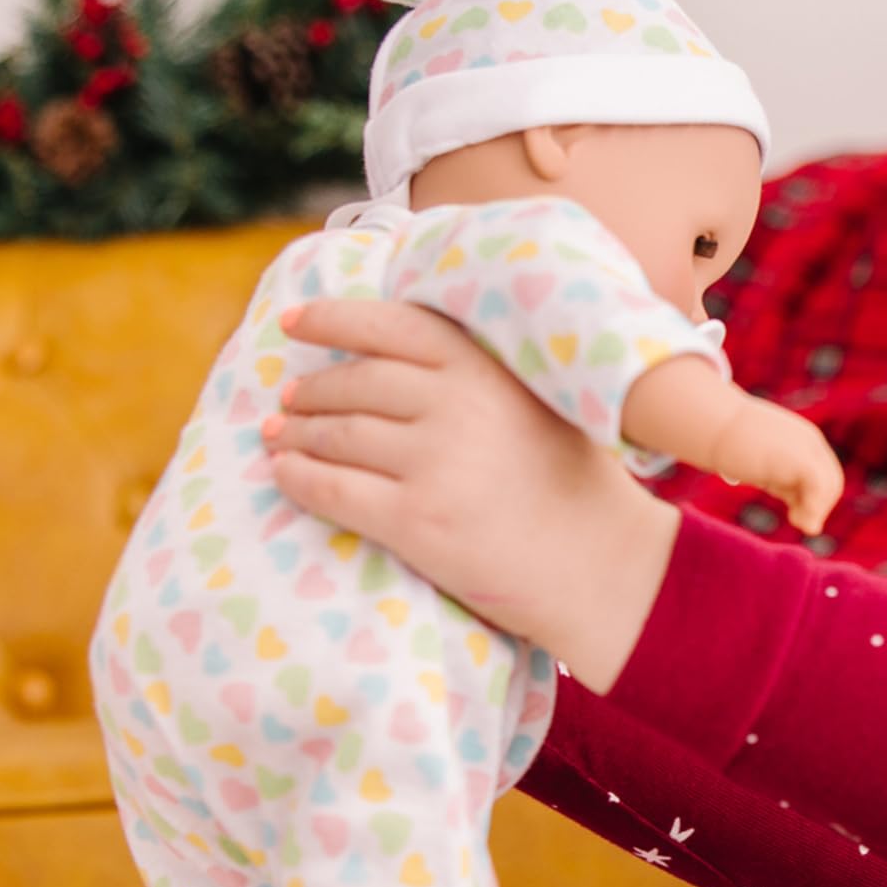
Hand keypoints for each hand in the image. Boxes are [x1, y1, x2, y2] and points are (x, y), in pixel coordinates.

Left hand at [266, 297, 679, 691]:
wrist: (604, 568)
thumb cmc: (574, 489)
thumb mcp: (536, 406)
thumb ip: (474, 379)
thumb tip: (384, 362)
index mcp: (487, 370)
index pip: (391, 326)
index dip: (333, 318)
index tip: (295, 321)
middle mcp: (457, 406)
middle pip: (355, 382)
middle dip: (312, 388)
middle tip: (291, 398)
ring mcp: (434, 464)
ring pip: (337, 434)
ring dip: (298, 432)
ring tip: (282, 434)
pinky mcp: (417, 521)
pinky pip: (333, 490)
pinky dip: (298, 478)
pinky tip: (285, 474)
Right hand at [708, 395, 844, 536]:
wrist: (714, 424)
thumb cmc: (730, 445)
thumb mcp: (764, 464)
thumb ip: (780, 479)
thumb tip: (788, 501)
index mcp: (803, 441)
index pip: (823, 473)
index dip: (815, 498)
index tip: (795, 514)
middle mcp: (809, 443)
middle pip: (831, 481)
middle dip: (820, 506)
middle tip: (799, 522)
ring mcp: (807, 449)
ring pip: (830, 485)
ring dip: (818, 510)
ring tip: (799, 524)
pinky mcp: (800, 459)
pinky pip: (820, 486)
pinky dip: (815, 506)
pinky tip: (798, 519)